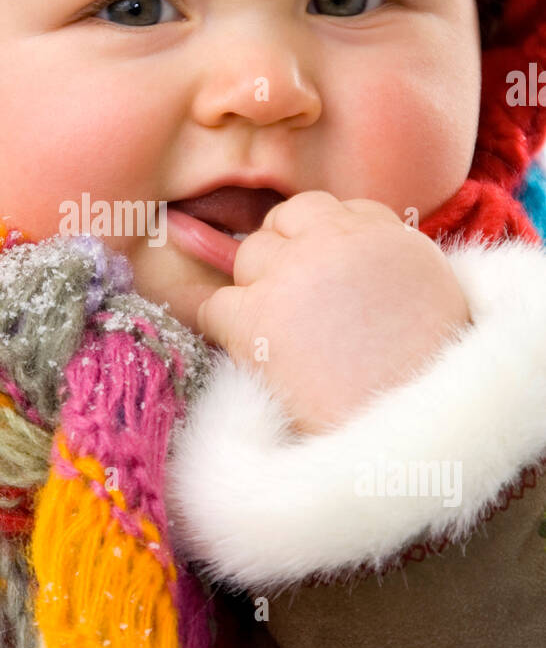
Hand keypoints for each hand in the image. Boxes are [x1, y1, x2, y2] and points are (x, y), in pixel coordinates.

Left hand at [196, 191, 472, 434]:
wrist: (414, 438)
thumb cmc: (428, 377)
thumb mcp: (432, 294)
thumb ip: (387, 262)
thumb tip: (344, 262)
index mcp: (386, 233)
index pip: (332, 209)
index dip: (322, 243)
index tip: (326, 278)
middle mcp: (337, 240)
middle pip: (283, 223)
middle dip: (284, 257)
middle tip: (296, 305)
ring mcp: (291, 275)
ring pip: (248, 257)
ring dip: (257, 290)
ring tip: (283, 337)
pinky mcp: (255, 317)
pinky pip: (215, 306)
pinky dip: (227, 331)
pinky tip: (255, 358)